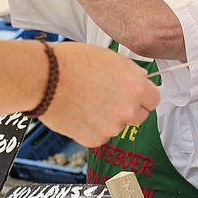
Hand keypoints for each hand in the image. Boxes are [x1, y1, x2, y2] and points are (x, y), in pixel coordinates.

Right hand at [41, 43, 159, 146]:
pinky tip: (78, 112)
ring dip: (108, 118)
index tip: (134, 95)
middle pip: (140, 117)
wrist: (43, 78)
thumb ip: (131, 72)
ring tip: (86, 101)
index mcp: (136, 87)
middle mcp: (128, 110)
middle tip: (108, 98)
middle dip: (128, 109)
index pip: (154, 100)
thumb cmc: (72, 62)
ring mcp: (111, 127)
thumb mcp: (110, 57)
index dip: (142, 96)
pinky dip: (91, 128)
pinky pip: (99, 135)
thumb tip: (142, 79)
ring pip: (117, 126)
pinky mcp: (94, 139)